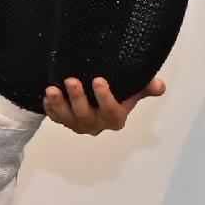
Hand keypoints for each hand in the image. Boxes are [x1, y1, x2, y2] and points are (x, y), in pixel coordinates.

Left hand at [45, 72, 163, 135]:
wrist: (96, 95)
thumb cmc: (118, 92)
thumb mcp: (132, 89)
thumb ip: (145, 87)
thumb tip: (159, 85)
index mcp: (115, 118)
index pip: (111, 112)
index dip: (105, 98)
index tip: (98, 80)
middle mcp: (96, 124)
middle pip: (86, 115)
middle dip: (78, 98)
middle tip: (72, 81)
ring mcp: (78, 124)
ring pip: (67, 118)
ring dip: (59, 104)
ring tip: (52, 89)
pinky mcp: (63, 120)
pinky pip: (55, 117)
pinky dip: (50, 108)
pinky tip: (46, 96)